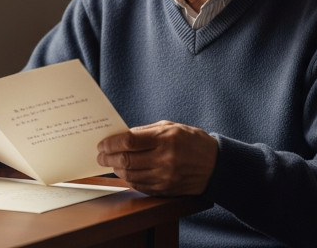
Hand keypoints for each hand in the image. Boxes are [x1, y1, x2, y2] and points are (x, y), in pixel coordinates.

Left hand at [97, 120, 217, 195]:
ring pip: (130, 176)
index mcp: (166, 139)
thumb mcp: (171, 127)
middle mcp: (165, 159)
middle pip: (126, 161)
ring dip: (117, 169)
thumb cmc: (192, 141)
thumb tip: (120, 136)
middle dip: (108, 158)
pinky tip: (125, 173)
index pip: (129, 141)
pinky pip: (140, 186)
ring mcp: (165, 177)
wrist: (216, 165)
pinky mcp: (166, 190)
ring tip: (111, 163)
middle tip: (100, 156)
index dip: (111, 143)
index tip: (102, 144)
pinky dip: (128, 179)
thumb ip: (145, 131)